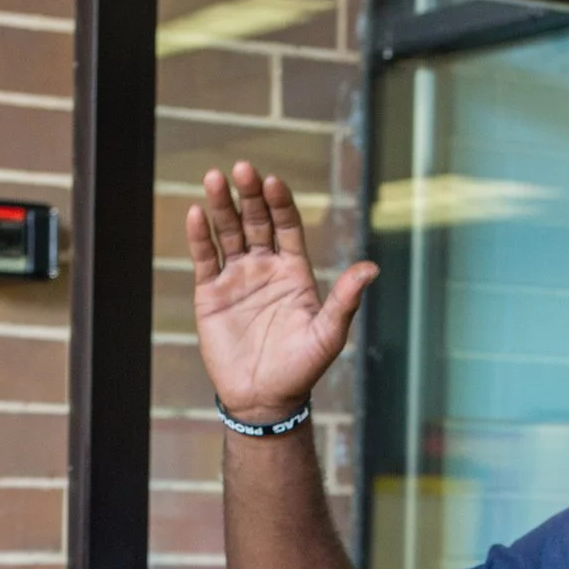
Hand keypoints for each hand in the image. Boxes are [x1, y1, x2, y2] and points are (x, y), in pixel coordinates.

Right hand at [186, 161, 377, 423]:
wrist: (264, 399)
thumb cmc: (301, 369)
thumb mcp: (328, 335)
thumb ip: (345, 301)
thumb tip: (372, 269)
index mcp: (294, 270)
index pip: (287, 225)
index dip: (280, 203)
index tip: (274, 183)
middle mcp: (265, 267)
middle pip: (256, 220)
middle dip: (249, 195)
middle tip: (242, 169)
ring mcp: (237, 277)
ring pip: (228, 232)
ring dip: (221, 205)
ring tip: (214, 178)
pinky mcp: (210, 293)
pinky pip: (205, 258)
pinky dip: (200, 236)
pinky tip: (196, 213)